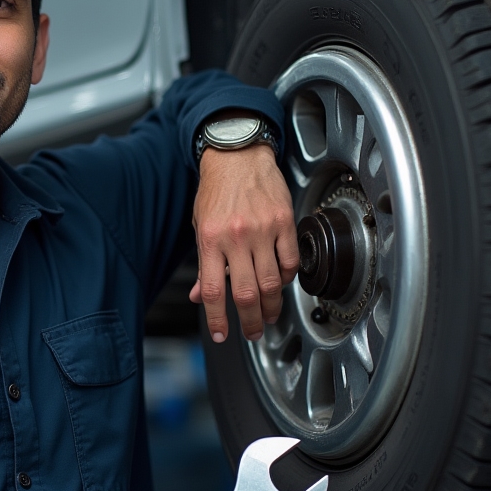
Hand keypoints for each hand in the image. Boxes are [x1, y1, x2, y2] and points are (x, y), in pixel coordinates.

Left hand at [190, 143, 297, 342]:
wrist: (237, 156)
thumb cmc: (217, 191)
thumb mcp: (201, 226)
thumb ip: (204, 264)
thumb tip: (200, 296)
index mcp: (210, 240)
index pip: (212, 290)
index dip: (217, 318)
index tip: (221, 334)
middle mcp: (235, 237)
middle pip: (245, 293)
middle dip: (250, 320)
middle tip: (252, 331)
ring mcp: (262, 230)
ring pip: (271, 282)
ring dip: (272, 306)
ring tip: (269, 315)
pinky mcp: (284, 222)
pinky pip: (290, 260)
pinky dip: (287, 277)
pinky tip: (281, 282)